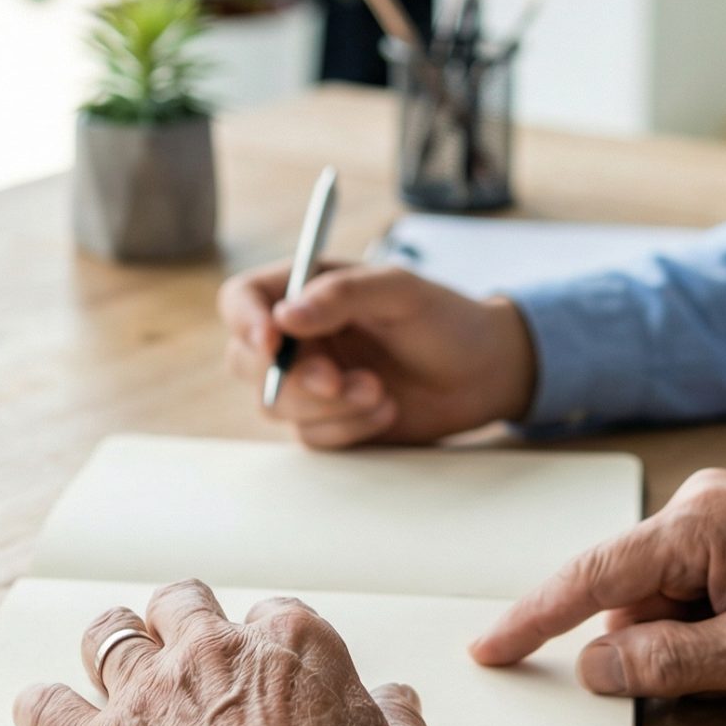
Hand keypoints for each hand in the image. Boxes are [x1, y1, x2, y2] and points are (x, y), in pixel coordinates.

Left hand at [13, 578, 439, 725]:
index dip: (264, 638)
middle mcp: (213, 651)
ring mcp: (148, 693)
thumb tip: (396, 703)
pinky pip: (47, 706)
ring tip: (110, 651)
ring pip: (109, 634)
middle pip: (181, 603)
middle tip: (181, 639)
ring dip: (110, 642)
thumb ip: (398, 722)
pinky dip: (41, 707)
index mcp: (291, 644)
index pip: (271, 613)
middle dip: (180, 618)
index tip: (262, 660)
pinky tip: (40, 708)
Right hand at [219, 259, 538, 447]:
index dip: (244, 320)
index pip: (242, 298)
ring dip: (328, 406)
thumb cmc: (444, 319)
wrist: (483, 373)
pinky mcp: (328, 421)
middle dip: (292, 377)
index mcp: (305, 289)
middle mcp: (299, 335)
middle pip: (247, 361)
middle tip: (340, 381)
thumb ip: (343, 294)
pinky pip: (311, 436)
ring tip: (381, 392)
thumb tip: (284, 316)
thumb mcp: (401, 291)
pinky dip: (348, 428)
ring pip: (275, 405)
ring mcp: (309, 382)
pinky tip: (388, 411)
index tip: (270, 341)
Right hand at [470, 469, 725, 698]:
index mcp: (701, 523)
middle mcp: (701, 501)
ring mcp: (719, 508)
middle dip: (649, 639)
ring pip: (657, 591)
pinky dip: (700, 617)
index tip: (491, 647)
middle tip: (721, 667)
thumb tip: (594, 666)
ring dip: (682, 632)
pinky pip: (686, 580)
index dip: (535, 617)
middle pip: (627, 589)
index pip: (592, 575)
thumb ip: (665, 663)